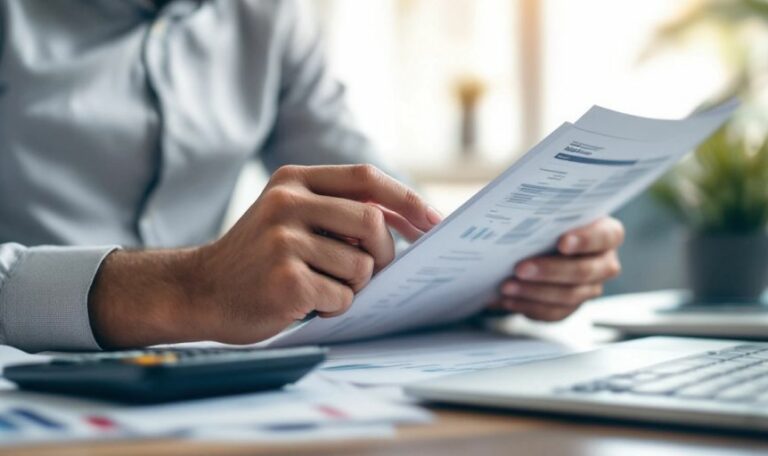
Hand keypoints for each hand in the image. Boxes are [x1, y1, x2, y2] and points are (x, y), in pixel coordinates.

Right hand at [89, 164, 440, 347]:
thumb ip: (335, 210)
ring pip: (361, 266)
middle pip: (373, 222)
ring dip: (353, 286)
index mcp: (293, 180)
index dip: (406, 199)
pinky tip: (308, 304)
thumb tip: (405, 223)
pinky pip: (342, 297)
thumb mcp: (287, 215)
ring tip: (323, 288)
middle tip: (375, 272)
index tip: (433, 222)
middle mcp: (287, 203)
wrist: (198, 290)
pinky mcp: (285, 280)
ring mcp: (284, 241)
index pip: (366, 177)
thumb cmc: (256, 257)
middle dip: (386, 254)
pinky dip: (335, 307)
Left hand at [489, 217, 624, 321]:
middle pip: (584, 271)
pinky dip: (528, 306)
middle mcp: (604, 263)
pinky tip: (508, 299)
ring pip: (568, 296)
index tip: (562, 242)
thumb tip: (517, 216)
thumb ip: (544, 215)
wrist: (541, 246)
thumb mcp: (549, 215)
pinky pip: (553, 312)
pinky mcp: (572, 307)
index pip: (605, 236)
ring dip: (534, 291)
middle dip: (550, 271)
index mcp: (606, 234)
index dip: (585, 240)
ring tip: (507, 286)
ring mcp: (591, 288)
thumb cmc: (548, 224)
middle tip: (520, 268)